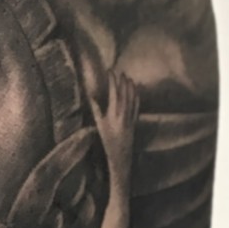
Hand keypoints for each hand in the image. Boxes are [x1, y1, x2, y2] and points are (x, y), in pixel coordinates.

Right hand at [91, 69, 138, 186]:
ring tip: (128, 77)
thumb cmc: (107, 141)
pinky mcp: (135, 121)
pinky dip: (136, 97)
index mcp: (112, 115)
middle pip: (123, 94)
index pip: (113, 94)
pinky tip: (136, 90)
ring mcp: (130, 118)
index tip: (110, 72)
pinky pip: (136, 106)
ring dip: (130, 87)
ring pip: (131, 99)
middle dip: (122, 82)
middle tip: (120, 72)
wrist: (120, 155)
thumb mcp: (99, 125)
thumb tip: (91, 96)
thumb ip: (96, 110)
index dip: (112, 82)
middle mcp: (122, 115)